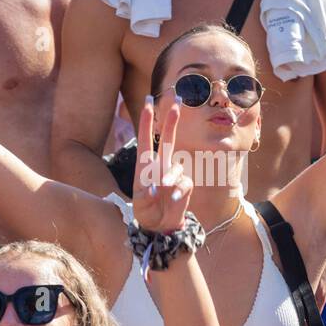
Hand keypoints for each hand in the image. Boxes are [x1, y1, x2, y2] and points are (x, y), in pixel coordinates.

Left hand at [130, 95, 193, 234]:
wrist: (160, 226)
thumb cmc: (146, 211)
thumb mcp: (140, 203)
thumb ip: (147, 193)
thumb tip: (157, 185)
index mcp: (145, 166)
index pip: (146, 139)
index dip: (148, 121)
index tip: (149, 103)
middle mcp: (161, 166)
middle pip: (168, 139)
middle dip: (172, 120)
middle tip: (176, 99)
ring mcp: (174, 174)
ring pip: (176, 167)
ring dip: (170, 178)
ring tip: (162, 192)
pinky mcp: (185, 185)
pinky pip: (185, 183)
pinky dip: (178, 193)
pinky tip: (172, 201)